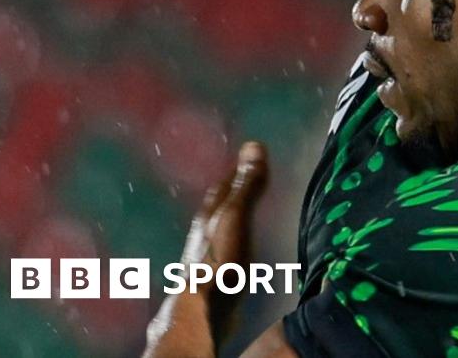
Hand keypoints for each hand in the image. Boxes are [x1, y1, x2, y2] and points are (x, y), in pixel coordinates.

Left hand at [144, 141, 268, 357]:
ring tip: (254, 214)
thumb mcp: (235, 218)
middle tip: (252, 183)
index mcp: (209, 216)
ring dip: (235, 221)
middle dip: (232, 195)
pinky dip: (240, 243)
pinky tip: (248, 249)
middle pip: (219, 208)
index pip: (222, 186)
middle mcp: (204, 234)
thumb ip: (245, 187)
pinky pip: (230, 251)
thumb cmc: (219, 261)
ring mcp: (208, 257)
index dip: (235, 172)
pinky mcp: (217, 278)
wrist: (203, 311)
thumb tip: (254, 145)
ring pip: (222, 230)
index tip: (251, 158)